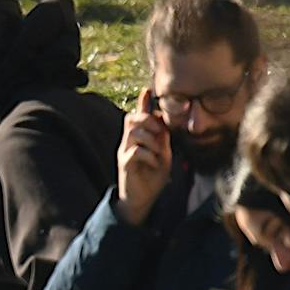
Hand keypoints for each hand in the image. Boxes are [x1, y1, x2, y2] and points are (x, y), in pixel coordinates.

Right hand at [116, 89, 171, 226]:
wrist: (142, 199)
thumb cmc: (152, 177)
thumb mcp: (162, 156)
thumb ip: (162, 140)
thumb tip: (165, 123)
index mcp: (138, 139)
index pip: (138, 116)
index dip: (142, 103)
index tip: (147, 90)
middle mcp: (128, 142)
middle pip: (132, 119)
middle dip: (148, 121)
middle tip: (160, 133)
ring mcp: (125, 152)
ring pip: (135, 133)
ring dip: (152, 140)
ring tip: (159, 153)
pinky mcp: (125, 164)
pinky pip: (136, 151)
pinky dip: (149, 155)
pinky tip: (154, 163)